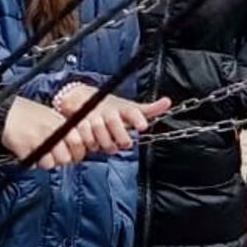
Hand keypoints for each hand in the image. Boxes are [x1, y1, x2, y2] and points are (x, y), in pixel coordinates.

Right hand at [0, 95, 86, 167]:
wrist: (5, 112)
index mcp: (60, 123)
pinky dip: (32, 161)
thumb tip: (79, 148)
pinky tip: (28, 150)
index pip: (78, 145)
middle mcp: (51, 132)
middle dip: (60, 159)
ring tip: (38, 150)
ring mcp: (37, 141)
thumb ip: (67, 131)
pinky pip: (34, 164)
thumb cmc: (29, 114)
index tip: (72, 154)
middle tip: (52, 153)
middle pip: (65, 159)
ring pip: (50, 164)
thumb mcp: (53, 116)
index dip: (76, 153)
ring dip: (44, 161)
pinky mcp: (24, 150)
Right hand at [55, 86, 170, 152]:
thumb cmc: (113, 109)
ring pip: (98, 131)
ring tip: (111, 146)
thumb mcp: (130, 108)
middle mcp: (107, 111)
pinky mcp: (79, 124)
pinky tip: (95, 146)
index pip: (131, 111)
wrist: (83, 100)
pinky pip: (84, 137)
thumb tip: (168, 102)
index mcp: (121, 108)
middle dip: (120, 135)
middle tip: (125, 143)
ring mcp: (92, 117)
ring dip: (105, 142)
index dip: (137, 118)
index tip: (143, 126)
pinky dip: (91, 144)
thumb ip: (149, 109)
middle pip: (113, 122)